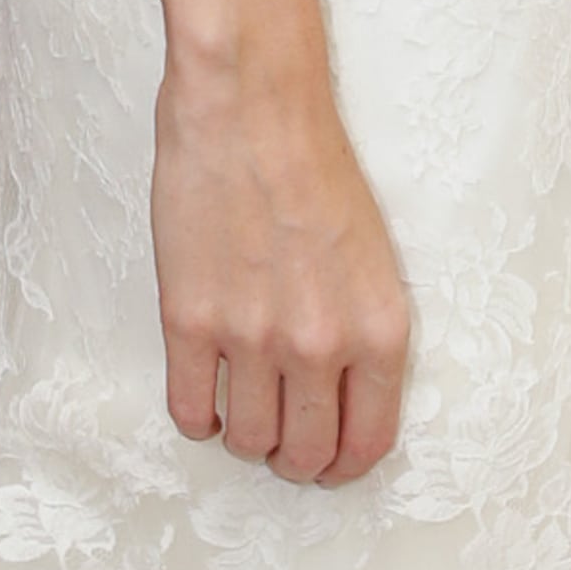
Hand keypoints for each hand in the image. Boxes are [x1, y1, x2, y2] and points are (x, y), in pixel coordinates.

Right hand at [150, 42, 412, 483]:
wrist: (252, 105)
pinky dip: (199, 416)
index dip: (346, 464)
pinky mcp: (190, 321)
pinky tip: (206, 392)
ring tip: (244, 406)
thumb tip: (342, 397)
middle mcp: (321, 345)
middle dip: (296, 458)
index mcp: (380, 329)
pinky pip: (191, 411)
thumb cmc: (316, 165)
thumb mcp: (374, 257)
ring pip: (248, 442)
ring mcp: (253, 337)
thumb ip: (363, 333)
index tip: (330, 462)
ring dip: (246, 437)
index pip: (369, 442)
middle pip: (305, 455)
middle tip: (284, 439)